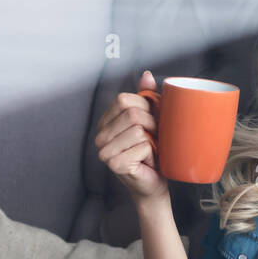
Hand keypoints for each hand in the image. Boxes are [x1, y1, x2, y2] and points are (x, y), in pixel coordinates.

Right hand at [93, 69, 171, 203]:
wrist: (156, 183)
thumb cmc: (154, 153)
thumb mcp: (152, 120)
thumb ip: (147, 97)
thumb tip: (146, 75)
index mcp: (106, 122)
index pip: (125, 100)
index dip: (146, 108)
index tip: (152, 124)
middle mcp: (101, 135)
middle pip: (132, 113)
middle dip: (152, 125)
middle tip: (155, 140)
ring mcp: (105, 151)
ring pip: (138, 129)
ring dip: (153, 140)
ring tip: (151, 151)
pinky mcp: (114, 163)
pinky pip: (142, 145)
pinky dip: (152, 153)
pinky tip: (148, 161)